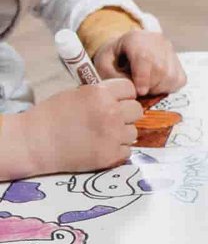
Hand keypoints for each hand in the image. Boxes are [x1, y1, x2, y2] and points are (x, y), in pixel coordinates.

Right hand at [2, 80, 141, 175]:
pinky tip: (100, 147)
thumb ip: (101, 95)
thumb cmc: (52, 116)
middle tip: (110, 120)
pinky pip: (127, 150)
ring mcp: (113, 135)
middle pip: (137, 110)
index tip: (115, 102)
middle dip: (126, 114)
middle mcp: (111, 112)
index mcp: (100, 94)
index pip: (130, 89)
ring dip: (122, 134)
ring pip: (134, 132)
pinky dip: (117, 150)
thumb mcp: (77, 94)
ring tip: (102, 135)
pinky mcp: (111, 155)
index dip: (123, 96)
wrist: (34, 143)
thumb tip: (123, 98)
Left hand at [94, 30, 186, 96]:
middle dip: (149, 86)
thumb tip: (133, 89)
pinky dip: (168, 87)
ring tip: (146, 86)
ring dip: (158, 88)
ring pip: (171, 76)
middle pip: (160, 70)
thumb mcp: (104, 64)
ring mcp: (170, 50)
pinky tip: (156, 84)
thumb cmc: (113, 58)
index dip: (143, 78)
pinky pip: (179, 80)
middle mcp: (157, 41)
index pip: (145, 58)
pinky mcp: (178, 61)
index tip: (139, 92)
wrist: (124, 49)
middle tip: (139, 89)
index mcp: (135, 38)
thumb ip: (114, 77)